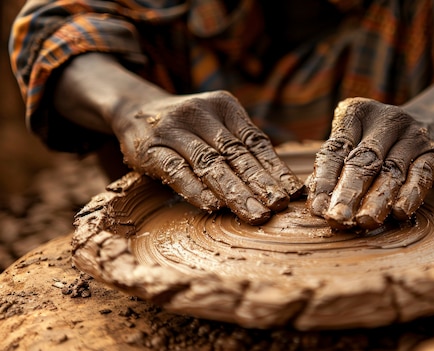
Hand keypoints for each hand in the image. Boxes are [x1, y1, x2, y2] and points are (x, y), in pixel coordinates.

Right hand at [112, 90, 303, 224]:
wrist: (134, 109)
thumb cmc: (189, 127)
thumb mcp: (217, 124)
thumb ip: (242, 147)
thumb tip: (282, 186)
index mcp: (225, 107)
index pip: (255, 142)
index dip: (275, 168)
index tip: (291, 193)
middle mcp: (200, 113)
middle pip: (236, 154)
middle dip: (259, 184)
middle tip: (277, 208)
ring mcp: (174, 130)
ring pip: (210, 164)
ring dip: (235, 192)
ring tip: (254, 214)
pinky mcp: (149, 149)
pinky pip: (176, 171)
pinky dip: (196, 190)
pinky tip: (213, 206)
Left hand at [307, 97, 433, 229]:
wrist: (432, 122)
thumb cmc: (378, 141)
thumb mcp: (354, 140)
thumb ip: (335, 167)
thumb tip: (315, 204)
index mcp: (356, 113)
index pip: (336, 150)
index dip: (325, 180)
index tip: (317, 209)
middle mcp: (387, 120)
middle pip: (363, 161)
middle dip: (348, 193)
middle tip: (337, 219)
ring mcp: (414, 135)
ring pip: (392, 170)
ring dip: (377, 199)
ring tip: (364, 223)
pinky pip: (421, 174)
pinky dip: (410, 195)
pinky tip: (400, 213)